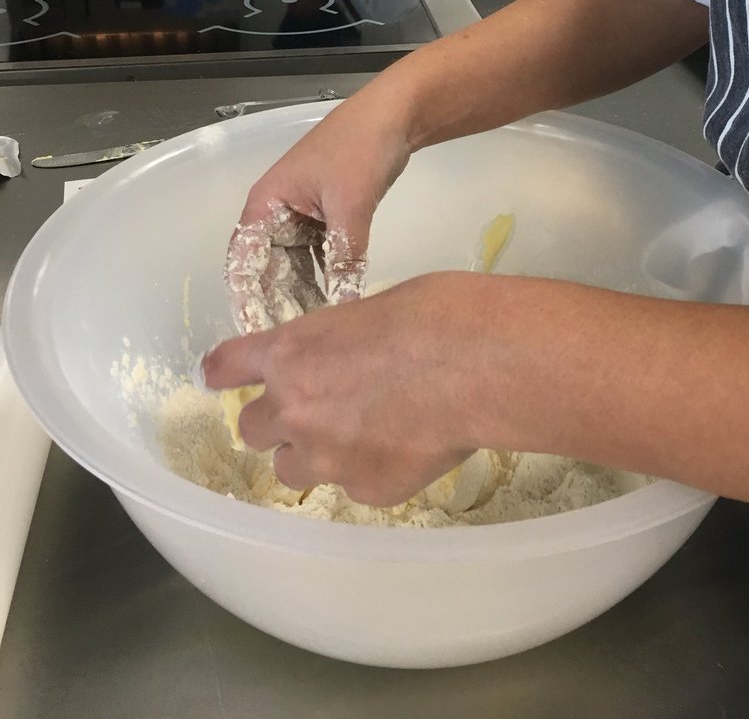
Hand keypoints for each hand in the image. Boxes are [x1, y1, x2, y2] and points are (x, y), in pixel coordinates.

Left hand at [203, 272, 493, 504]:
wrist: (476, 364)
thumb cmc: (432, 316)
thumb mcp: (365, 313)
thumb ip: (334, 346)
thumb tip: (343, 361)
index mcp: (289, 353)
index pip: (228, 366)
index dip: (221, 373)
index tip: (216, 378)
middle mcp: (293, 409)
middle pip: (253, 429)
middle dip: (279, 419)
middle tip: (320, 407)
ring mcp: (326, 458)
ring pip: (293, 468)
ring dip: (314, 452)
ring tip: (363, 433)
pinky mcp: (366, 491)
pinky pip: (352, 486)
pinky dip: (369, 470)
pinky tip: (406, 446)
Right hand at [226, 93, 411, 311]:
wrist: (394, 116)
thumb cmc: (359, 148)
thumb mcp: (349, 204)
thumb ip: (345, 255)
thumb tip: (344, 304)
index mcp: (266, 204)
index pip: (243, 261)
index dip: (246, 298)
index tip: (258, 331)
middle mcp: (276, 213)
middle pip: (267, 269)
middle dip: (276, 304)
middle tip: (292, 342)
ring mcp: (301, 216)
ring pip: (294, 267)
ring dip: (301, 295)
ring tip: (314, 332)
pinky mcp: (325, 218)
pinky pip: (317, 258)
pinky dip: (324, 279)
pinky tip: (335, 307)